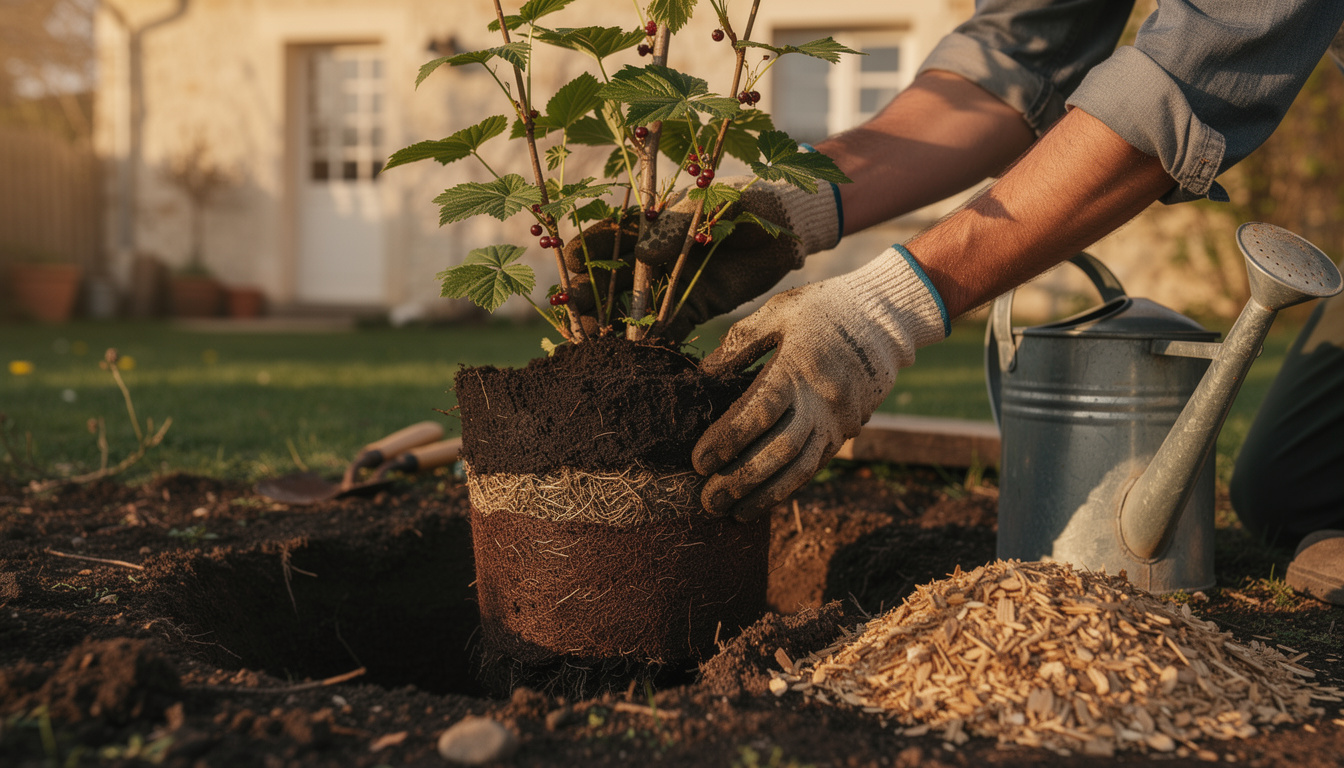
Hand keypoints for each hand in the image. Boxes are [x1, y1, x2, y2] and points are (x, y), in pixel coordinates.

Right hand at [561, 176, 839, 338]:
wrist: (786, 229)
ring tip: (593, 341)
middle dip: (587, 297)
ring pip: (631, 307)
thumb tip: (644, 252)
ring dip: (611, 324)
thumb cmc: (746, 202)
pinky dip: (651, 340)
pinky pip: (667, 327)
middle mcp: (652, 259)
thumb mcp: (712, 203)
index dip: (584, 253)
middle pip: (609, 279)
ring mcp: (670, 286)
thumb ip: (678, 226)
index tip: (571, 265)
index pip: (604, 238)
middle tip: (573, 313)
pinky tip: (635, 354)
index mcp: (648, 225)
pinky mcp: (694, 308)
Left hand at [693, 246, 948, 519]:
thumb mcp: (779, 311)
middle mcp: (822, 400)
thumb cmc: (825, 310)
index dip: (728, 441)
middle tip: (708, 500)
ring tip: (733, 514)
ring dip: (765, 495)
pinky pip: (815, 466)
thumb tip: (703, 374)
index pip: (759, 413)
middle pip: (779, 451)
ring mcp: (838, 420)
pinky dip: (788, 487)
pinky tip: (762, 500)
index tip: (699, 462)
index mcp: (799, 367)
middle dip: (741, 480)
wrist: (886, 319)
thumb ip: (740, 342)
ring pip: (801, 469)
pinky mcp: (847, 432)